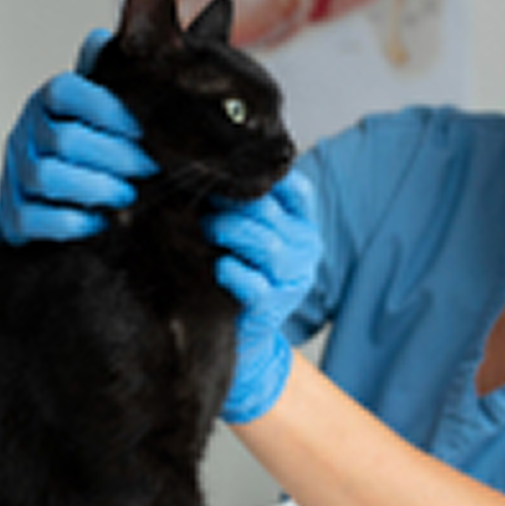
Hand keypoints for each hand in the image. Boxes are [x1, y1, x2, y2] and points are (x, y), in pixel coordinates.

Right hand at [0, 28, 157, 243]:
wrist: (48, 206)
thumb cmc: (86, 154)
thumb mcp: (101, 112)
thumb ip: (112, 78)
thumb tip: (117, 37)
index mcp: (49, 104)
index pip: (66, 90)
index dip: (106, 106)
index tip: (145, 125)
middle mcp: (27, 135)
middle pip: (64, 138)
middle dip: (115, 155)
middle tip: (153, 168)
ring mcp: (15, 176)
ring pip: (48, 177)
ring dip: (96, 187)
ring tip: (131, 196)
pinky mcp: (12, 217)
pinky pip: (34, 219)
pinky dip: (71, 223)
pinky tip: (101, 224)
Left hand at [206, 170, 321, 423]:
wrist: (241, 336)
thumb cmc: (241, 275)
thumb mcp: (251, 237)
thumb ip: (247, 207)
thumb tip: (211, 169)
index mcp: (303, 227)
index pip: (298, 189)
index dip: (265, 177)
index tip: (227, 172)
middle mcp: (305, 251)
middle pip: (271, 212)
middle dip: (230, 204)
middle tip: (199, 202)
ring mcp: (292, 281)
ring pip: (265, 244)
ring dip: (227, 232)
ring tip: (205, 231)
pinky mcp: (271, 308)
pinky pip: (251, 281)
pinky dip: (228, 270)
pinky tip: (216, 267)